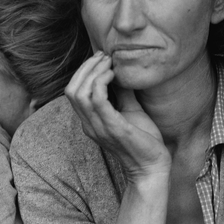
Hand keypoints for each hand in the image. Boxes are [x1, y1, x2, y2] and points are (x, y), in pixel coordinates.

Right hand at [65, 51, 170, 178]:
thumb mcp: (131, 111)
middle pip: (71, 90)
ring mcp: (98, 127)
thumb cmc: (143, 141)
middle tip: (104, 56)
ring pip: (79, 93)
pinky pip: (97, 100)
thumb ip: (123, 93)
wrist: (152, 166)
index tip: (102, 58)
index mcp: (90, 121)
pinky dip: (102, 82)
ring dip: (93, 72)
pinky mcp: (112, 128)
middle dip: (85, 68)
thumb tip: (122, 72)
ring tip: (109, 63)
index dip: (83, 71)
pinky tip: (114, 75)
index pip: (73, 92)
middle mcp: (89, 125)